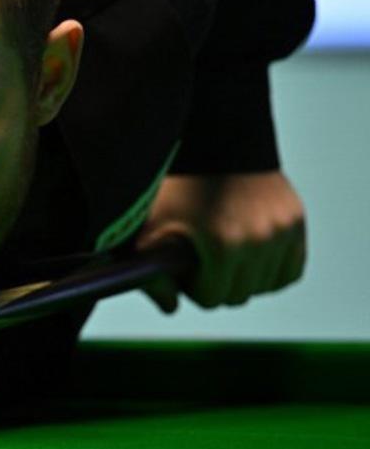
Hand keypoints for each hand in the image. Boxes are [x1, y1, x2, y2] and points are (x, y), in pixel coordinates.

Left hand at [137, 171, 305, 311]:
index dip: (192, 286)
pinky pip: (290, 270)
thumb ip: (152, 272)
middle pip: (238, 296)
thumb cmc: (175, 185)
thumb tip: (170, 308)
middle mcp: (259, 239)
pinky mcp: (297, 221)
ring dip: (245, 279)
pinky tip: (250, 255)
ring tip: (225, 255)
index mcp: (222, 244)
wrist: (214, 140)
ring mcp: (282, 230)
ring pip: (265, 286)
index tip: (184, 267)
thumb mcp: (151, 226)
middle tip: (202, 259)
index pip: (210, 299)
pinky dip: (272, 270)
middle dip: (216, 284)